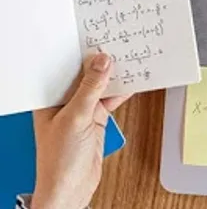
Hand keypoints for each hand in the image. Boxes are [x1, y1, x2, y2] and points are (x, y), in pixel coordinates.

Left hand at [31, 53, 130, 208]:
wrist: (70, 189)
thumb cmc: (59, 160)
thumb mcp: (76, 118)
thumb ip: (90, 89)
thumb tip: (102, 62)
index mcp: (50, 99)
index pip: (66, 69)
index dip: (82, 53)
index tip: (100, 38)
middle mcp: (65, 102)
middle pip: (86, 76)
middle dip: (103, 62)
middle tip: (120, 44)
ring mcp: (82, 111)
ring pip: (101, 87)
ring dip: (115, 76)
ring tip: (132, 58)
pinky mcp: (96, 120)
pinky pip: (111, 100)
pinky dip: (123, 91)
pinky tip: (134, 81)